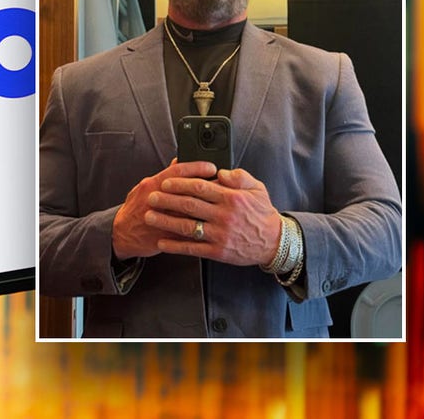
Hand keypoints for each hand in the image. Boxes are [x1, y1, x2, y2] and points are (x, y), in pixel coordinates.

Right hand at [111, 159, 216, 259]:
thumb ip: (163, 176)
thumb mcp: (144, 187)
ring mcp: (160, 218)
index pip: (177, 172)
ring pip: (189, 212)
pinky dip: (200, 228)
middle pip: (187, 191)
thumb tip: (179, 162)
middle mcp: (155, 200)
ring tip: (220, 206)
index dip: (196, 168)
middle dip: (208, 188)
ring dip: (206, 209)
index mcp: (151, 185)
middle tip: (222, 186)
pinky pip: (186, 232)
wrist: (121, 233)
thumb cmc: (135, 209)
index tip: (211, 167)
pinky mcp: (165, 235)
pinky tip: (211, 225)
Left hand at [145, 166, 282, 265]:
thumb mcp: (258, 189)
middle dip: (166, 200)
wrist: (274, 243)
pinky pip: (192, 248)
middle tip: (151, 197)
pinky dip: (175, 246)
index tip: (165, 182)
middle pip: (189, 205)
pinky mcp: (218, 251)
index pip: (200, 187)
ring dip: (165, 222)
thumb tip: (220, 171)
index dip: (180, 184)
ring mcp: (220, 234)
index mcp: (232, 198)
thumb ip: (239, 177)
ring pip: (187, 226)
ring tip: (149, 217)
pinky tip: (161, 242)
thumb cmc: (262, 214)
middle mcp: (224, 216)